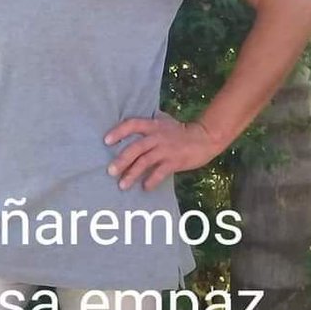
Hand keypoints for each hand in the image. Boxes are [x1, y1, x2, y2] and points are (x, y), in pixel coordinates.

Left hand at [103, 110, 219, 191]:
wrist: (205, 138)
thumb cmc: (181, 130)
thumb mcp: (164, 121)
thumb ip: (150, 124)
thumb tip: (132, 125)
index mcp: (153, 125)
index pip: (132, 124)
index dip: (118, 131)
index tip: (106, 141)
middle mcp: (157, 136)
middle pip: (136, 148)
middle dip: (122, 160)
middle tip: (110, 171)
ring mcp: (166, 149)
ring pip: (145, 162)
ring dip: (132, 174)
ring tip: (122, 185)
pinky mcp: (174, 161)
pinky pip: (160, 172)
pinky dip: (151, 181)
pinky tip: (144, 188)